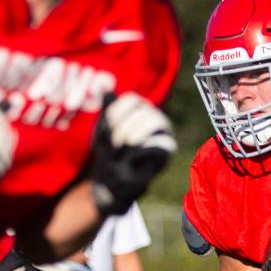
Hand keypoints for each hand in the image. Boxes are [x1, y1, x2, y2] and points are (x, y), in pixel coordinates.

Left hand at [90, 93, 175, 216]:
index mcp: (138, 109)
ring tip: (124, 146)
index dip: (117, 111)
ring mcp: (163, 134)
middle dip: (125, 125)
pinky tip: (131, 158)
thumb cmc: (109, 152)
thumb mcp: (102, 130)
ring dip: (136, 132)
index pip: (132, 99)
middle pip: (144, 109)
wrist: (115, 180)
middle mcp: (154, 117)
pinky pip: (161, 144)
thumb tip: (107, 90)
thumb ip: (107, 110)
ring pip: (157, 121)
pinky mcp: (168, 152)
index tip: (107, 126)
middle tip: (114, 143)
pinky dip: (142, 150)